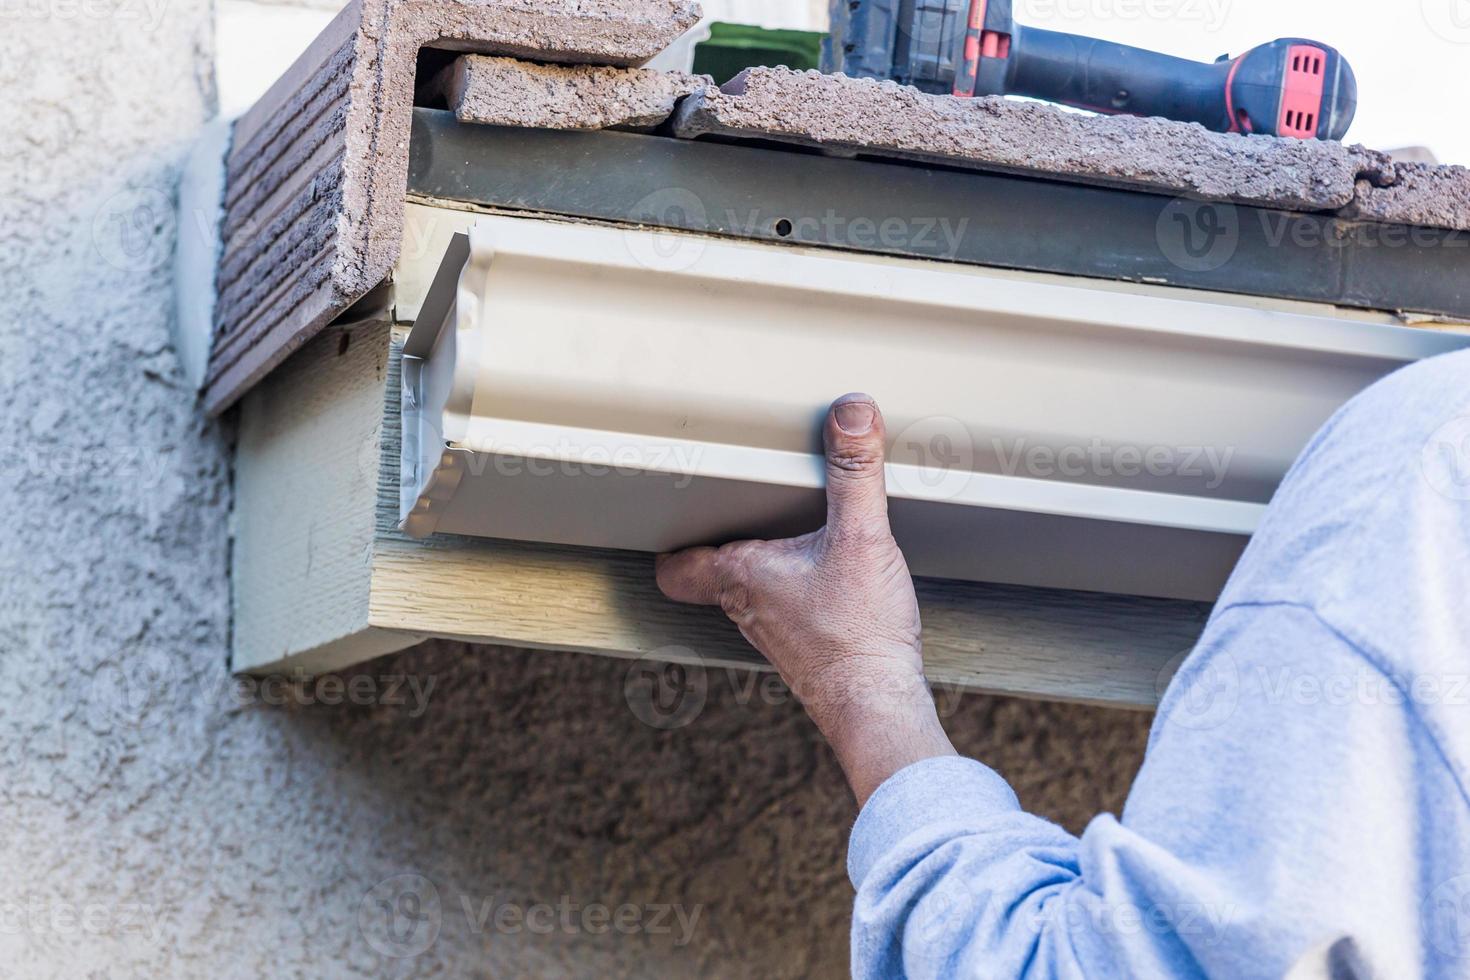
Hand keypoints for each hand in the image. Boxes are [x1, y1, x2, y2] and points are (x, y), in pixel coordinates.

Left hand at [656, 394, 955, 804]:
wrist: (880, 706)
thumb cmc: (857, 636)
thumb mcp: (862, 537)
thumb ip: (855, 471)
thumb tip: (851, 412)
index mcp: (741, 576)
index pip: (677, 564)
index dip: (671, 540)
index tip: (674, 512)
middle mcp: (748, 608)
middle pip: (716, 571)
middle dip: (726, 539)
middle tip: (736, 507)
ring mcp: (776, 633)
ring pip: (752, 592)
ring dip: (764, 566)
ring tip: (786, 532)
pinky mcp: (808, 649)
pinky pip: (789, 611)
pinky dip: (799, 590)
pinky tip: (831, 578)